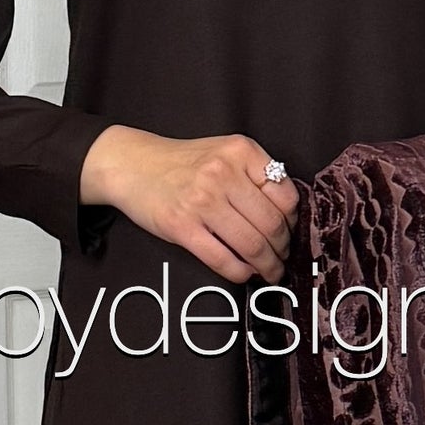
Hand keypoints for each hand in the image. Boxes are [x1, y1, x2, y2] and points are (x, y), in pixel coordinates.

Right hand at [78, 125, 296, 283]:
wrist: (132, 164)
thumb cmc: (181, 163)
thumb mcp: (224, 153)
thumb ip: (254, 175)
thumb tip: (285, 217)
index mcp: (240, 152)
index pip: (286, 195)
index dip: (292, 221)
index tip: (289, 231)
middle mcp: (223, 173)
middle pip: (272, 224)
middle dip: (282, 249)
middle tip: (281, 257)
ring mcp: (201, 201)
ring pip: (252, 246)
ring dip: (267, 266)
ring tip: (269, 271)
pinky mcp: (182, 227)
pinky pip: (223, 260)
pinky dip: (240, 273)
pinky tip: (244, 273)